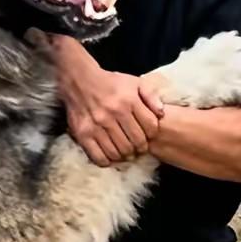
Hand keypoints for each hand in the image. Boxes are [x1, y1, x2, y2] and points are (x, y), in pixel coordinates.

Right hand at [50, 38, 164, 165]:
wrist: (79, 81)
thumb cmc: (110, 83)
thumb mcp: (134, 82)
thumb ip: (151, 95)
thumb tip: (161, 113)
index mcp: (128, 101)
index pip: (150, 127)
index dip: (152, 134)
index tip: (148, 135)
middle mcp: (113, 113)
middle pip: (135, 142)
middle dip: (140, 148)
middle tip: (138, 148)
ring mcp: (97, 125)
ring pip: (119, 152)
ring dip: (125, 156)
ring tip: (125, 152)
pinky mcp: (83, 134)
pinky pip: (98, 156)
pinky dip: (107, 160)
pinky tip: (110, 155)